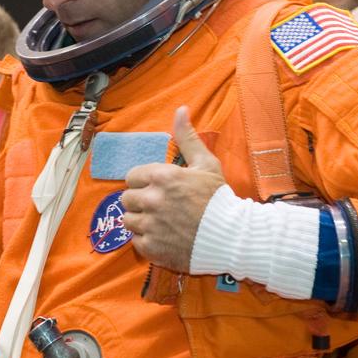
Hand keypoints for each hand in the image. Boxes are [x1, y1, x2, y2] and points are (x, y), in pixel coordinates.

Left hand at [122, 106, 224, 271]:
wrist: (231, 237)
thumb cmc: (219, 198)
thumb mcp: (206, 163)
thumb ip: (187, 137)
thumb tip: (181, 109)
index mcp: (162, 176)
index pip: (132, 176)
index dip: (144, 182)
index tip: (158, 189)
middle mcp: (151, 199)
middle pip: (126, 198)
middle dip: (140, 201)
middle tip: (160, 207)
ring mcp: (150, 225)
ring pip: (128, 220)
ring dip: (141, 221)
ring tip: (161, 223)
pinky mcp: (152, 248)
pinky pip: (136, 241)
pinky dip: (147, 240)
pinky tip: (164, 237)